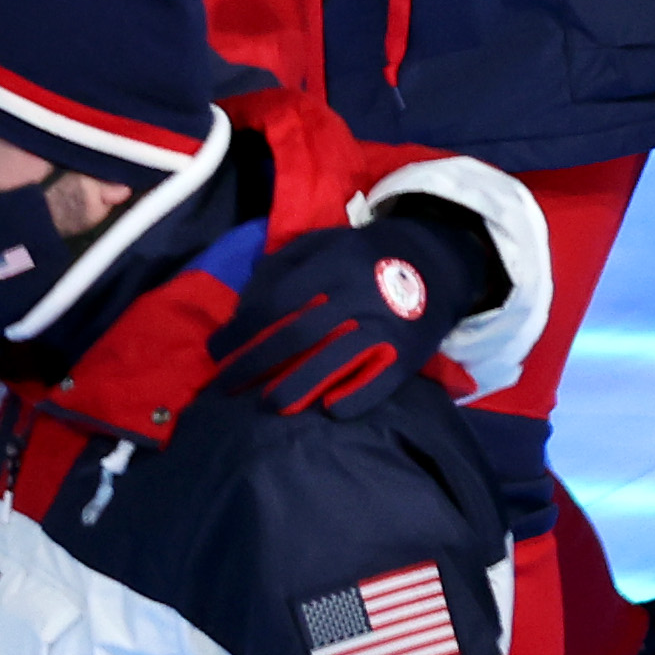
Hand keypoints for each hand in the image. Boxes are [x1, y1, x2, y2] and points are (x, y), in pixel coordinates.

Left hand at [210, 212, 503, 412]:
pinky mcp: (407, 351)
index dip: (241, 329)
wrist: (437, 259)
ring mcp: (384, 324)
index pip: (276, 302)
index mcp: (332, 264)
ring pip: (334, 360)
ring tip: (268, 407)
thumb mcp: (324, 242)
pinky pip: (380, 380)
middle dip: (255, 363)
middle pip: (297, 335)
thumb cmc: (365, 255)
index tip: (217, 351)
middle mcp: (357, 294)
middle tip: (227, 385)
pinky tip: (330, 412)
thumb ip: (282, 265)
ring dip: (296, 387)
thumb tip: (243, 302)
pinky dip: (356, 397)